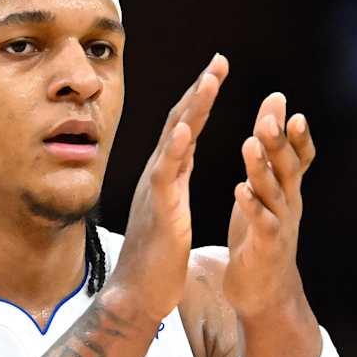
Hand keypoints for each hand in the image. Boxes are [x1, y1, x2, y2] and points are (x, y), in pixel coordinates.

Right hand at [109, 53, 227, 327]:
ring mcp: (155, 192)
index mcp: (166, 178)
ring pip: (174, 141)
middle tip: (219, 61)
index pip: (185, 129)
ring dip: (192, 108)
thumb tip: (181, 164)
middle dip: (200, 90)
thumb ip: (174, 185)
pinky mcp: (159, 211)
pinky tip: (188, 127)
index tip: (217, 72)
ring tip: (210, 80)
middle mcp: (158, 177)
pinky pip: (165, 174)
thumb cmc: (155, 261)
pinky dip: (176, 149)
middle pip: (179, 124)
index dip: (201, 99)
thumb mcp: (170, 212)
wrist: (137, 295)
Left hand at [224, 91, 315, 319]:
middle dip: (279, 140)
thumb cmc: (262, 235)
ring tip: (248, 143)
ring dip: (261, 167)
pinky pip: (262, 223)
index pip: (299, 155)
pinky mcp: (266, 246)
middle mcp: (290, 202)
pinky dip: (252, 206)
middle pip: (288, 166)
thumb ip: (271, 154)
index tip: (284, 104)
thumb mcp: (269, 192)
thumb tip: (274, 112)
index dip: (295, 132)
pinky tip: (240, 190)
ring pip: (273, 191)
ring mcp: (280, 224)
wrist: (265, 291)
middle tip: (268, 116)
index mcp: (288, 189)